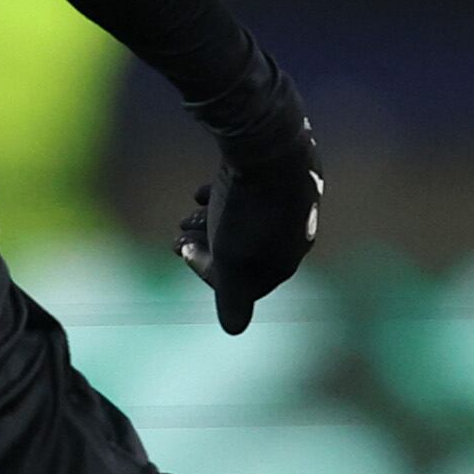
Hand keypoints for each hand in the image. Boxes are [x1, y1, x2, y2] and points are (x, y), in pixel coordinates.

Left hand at [175, 123, 322, 334]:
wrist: (269, 143)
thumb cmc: (248, 208)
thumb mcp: (231, 260)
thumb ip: (231, 297)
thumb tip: (234, 330)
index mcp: (285, 261)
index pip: (245, 282)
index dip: (208, 271)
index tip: (182, 250)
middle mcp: (295, 235)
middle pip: (245, 252)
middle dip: (208, 247)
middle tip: (178, 234)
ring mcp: (293, 203)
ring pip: (248, 222)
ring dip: (215, 222)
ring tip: (189, 211)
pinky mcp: (286, 174)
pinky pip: (254, 195)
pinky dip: (227, 198)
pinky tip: (205, 190)